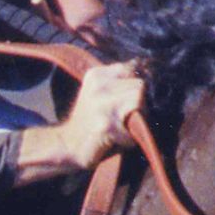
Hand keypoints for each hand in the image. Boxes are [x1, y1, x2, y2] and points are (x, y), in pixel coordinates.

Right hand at [15, 62, 144, 181]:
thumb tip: (147, 70)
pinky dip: (129, 139)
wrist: (67, 147)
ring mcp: (103, 104)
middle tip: (127, 118)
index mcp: (96, 75)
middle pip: (139, 85)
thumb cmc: (89, 122)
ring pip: (139, 100)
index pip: (131, 68)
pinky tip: (116, 140)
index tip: (129, 100)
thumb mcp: (99, 93)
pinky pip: (134, 128)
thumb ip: (118, 82)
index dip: (135, 86)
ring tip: (123, 127)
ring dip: (138, 118)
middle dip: (140, 103)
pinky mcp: (107, 124)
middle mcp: (99, 85)